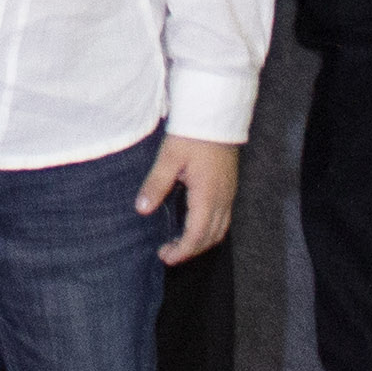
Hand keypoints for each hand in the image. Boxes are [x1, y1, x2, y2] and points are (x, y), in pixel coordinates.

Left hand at [140, 134, 239, 264]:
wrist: (216, 115)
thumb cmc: (192, 134)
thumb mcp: (169, 157)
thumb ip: (156, 184)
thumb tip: (142, 209)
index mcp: (207, 195)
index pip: (196, 236)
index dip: (181, 251)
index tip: (165, 256)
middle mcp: (222, 199)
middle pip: (209, 238)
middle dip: (189, 251)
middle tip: (167, 252)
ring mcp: (228, 195)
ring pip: (219, 231)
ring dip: (200, 243)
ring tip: (179, 243)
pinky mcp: (229, 189)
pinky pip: (224, 220)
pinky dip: (209, 231)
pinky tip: (194, 225)